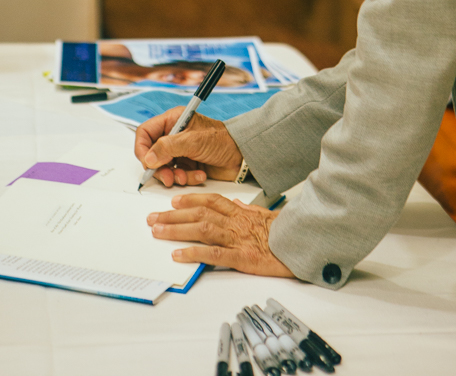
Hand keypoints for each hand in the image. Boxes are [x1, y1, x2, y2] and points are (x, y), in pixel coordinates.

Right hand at [135, 108, 242, 186]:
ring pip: (164, 167)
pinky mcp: (188, 164)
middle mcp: (174, 135)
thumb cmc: (223, 140)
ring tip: (186, 176)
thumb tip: (148, 158)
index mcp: (173, 120)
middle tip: (168, 177)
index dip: (142, 149)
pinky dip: (186, 178)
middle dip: (160, 168)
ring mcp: (180, 150)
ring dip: (174, 175)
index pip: (145, 133)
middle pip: (152, 154)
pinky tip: (199, 174)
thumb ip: (168, 147)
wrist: (243, 156)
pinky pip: (177, 175)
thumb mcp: (193, 141)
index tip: (148, 163)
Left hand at [147, 193, 295, 276]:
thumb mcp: (266, 215)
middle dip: (173, 215)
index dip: (190, 199)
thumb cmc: (285, 232)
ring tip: (158, 232)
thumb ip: (248, 209)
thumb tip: (234, 202)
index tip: (173, 201)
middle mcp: (235, 221)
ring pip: (201, 229)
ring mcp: (237, 238)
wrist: (302, 245)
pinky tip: (178, 254)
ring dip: (177, 229)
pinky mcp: (241, 257)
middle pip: (199, 213)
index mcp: (241, 212)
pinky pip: (213, 253)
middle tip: (153, 218)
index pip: (211, 201)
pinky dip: (194, 252)